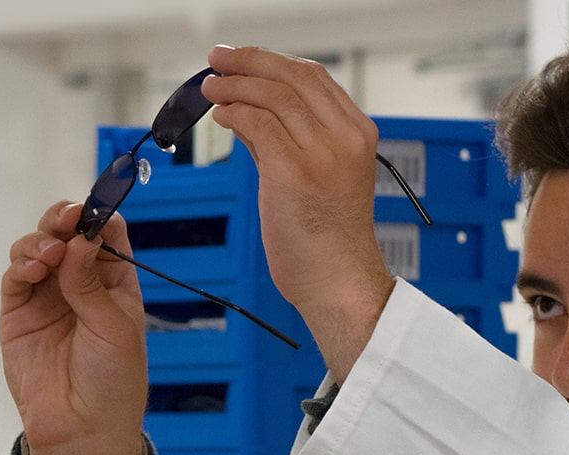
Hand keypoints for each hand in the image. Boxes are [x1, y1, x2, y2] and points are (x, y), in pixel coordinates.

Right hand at [0, 202, 147, 454]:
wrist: (82, 429)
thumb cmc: (113, 380)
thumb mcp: (114, 327)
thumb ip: (91, 282)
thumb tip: (80, 238)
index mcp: (116, 285)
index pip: (109, 237)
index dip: (101, 218)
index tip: (95, 208)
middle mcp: (81, 285)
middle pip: (69, 235)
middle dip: (66, 220)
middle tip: (68, 218)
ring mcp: (48, 297)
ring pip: (39, 248)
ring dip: (42, 241)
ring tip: (50, 255)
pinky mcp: (18, 312)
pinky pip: (16, 275)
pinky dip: (23, 263)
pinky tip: (36, 267)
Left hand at [202, 45, 394, 379]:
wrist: (338, 281)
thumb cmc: (328, 239)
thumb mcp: (323, 177)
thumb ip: (290, 140)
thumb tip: (250, 109)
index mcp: (358, 134)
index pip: (314, 76)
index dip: (271, 60)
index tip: (242, 59)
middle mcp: (345, 138)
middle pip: (292, 76)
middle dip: (248, 61)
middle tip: (217, 61)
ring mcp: (322, 155)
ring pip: (271, 95)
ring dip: (233, 86)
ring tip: (210, 89)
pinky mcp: (294, 174)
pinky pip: (256, 124)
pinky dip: (233, 113)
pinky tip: (221, 116)